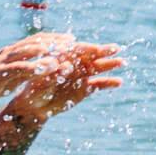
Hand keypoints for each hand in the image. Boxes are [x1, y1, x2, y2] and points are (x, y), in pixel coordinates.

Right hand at [0, 32, 74, 99]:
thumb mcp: (12, 77)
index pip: (36, 40)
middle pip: (34, 41)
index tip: (71, 39)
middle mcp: (8, 52)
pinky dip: (33, 66)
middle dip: (54, 41)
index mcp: (12, 52)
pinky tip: (46, 67)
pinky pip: (17, 67)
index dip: (54, 38)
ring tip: (62, 52)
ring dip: (46, 50)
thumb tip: (43, 70)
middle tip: (72, 43)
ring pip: (27, 51)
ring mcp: (2, 60)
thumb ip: (26, 72)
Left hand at [9, 40, 125, 119]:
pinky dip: (109, 83)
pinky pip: (99, 84)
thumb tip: (65, 66)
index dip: (87, 49)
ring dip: (110, 65)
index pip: (78, 50)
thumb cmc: (33, 89)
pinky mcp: (86, 89)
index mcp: (64, 56)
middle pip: (91, 56)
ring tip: (122, 62)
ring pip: (98, 68)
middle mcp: (75, 63)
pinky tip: (119, 82)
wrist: (35, 106)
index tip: (97, 49)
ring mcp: (82, 75)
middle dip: (103, 52)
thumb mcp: (40, 81)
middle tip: (116, 49)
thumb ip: (53, 73)